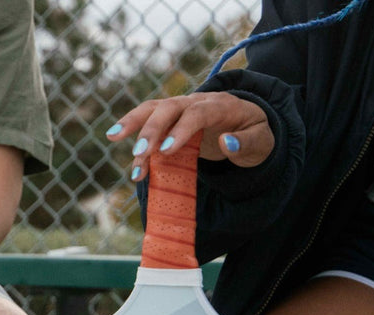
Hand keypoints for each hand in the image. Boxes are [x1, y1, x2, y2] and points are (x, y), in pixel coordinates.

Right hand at [106, 92, 273, 181]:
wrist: (246, 124)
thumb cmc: (254, 134)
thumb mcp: (262, 142)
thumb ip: (247, 143)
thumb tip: (226, 142)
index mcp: (220, 105)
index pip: (196, 113)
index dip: (180, 131)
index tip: (165, 152)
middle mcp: (196, 102)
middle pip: (169, 107)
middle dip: (151, 129)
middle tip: (139, 154)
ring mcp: (181, 108)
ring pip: (153, 108)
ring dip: (132, 122)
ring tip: (111, 137)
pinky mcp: (170, 119)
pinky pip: (148, 121)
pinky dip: (133, 131)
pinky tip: (119, 144)